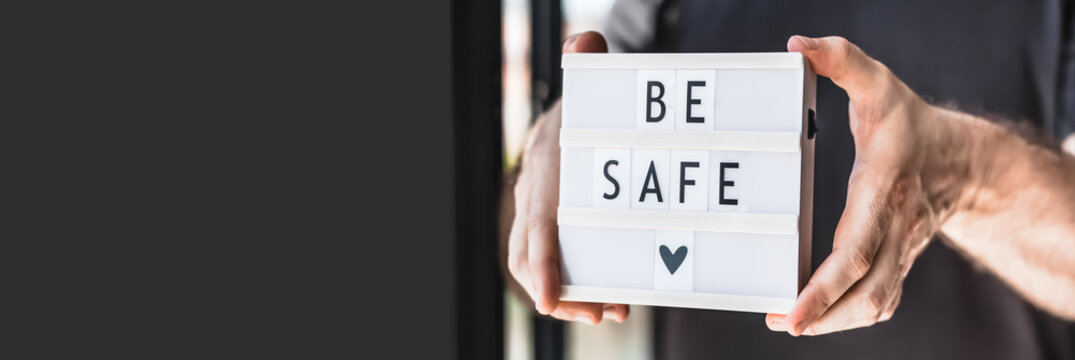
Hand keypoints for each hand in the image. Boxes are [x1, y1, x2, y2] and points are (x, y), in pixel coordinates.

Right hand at [507, 31, 628, 323]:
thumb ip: (588, 62)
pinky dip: (583, 289)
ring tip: (609, 312)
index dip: (542, 263)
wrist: (571, 124)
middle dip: (560, 293)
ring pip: (543, 271)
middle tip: (597, 313)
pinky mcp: (559, 233)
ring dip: (574, 298)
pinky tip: (613, 302)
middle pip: (530, 259)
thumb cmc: (584, 111)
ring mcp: (543, 219)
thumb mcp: (589, 86)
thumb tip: (587, 40)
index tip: (552, 300)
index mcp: (544, 169)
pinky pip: (561, 268)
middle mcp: (536, 198)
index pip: (535, 224)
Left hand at [767, 36, 943, 335]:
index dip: (823, 285)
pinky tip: (816, 316)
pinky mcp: (896, 262)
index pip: (855, 250)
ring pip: (875, 304)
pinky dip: (847, 315)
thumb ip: (840, 60)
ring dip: (833, 322)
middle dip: (825, 316)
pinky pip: (877, 300)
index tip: (793, 309)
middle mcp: (895, 229)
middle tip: (783, 323)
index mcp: (884, 190)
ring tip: (791, 322)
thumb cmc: (909, 123)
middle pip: (867, 292)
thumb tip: (797, 45)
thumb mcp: (877, 83)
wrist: (961, 159)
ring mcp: (900, 251)